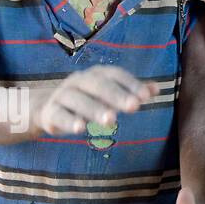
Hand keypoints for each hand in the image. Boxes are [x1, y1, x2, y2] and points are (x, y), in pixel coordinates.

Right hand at [34, 66, 157, 135]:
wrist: (48, 108)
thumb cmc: (88, 99)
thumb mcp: (109, 94)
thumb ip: (132, 92)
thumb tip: (157, 89)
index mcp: (97, 74)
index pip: (116, 75)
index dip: (131, 84)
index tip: (146, 97)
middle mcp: (79, 80)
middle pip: (98, 85)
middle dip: (117, 95)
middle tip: (134, 107)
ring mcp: (63, 95)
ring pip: (78, 99)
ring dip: (95, 109)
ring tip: (111, 120)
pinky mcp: (50, 112)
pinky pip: (59, 114)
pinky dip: (69, 121)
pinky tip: (81, 129)